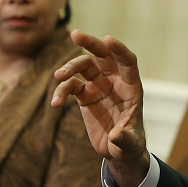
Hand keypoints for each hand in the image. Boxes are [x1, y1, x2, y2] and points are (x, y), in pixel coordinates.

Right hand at [52, 29, 149, 186]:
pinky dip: (61, 91)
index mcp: (132, 88)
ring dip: (70, 67)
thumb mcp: (130, 145)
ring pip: (84, 67)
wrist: (118, 152)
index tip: (108, 39)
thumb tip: (116, 135)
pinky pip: (71, 86)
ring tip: (59, 76)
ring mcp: (99, 86)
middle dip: (91, 43)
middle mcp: (115, 82)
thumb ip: (125, 139)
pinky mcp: (85, 96)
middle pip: (103, 56)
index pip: (128, 62)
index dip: (119, 50)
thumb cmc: (130, 145)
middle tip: (75, 34)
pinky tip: (55, 104)